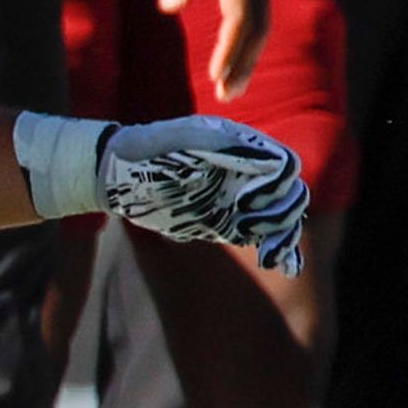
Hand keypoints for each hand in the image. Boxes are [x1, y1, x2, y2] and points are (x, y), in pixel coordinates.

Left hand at [99, 114, 308, 272]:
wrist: (118, 176)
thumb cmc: (148, 151)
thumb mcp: (184, 141)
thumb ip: (227, 147)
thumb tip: (274, 162)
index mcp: (242, 147)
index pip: (284, 165)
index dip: (275, 184)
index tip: (243, 199)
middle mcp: (246, 174)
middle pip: (288, 194)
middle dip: (282, 214)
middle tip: (251, 229)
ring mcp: (238, 201)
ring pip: (280, 218)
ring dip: (283, 236)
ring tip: (269, 257)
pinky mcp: (227, 224)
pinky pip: (262, 236)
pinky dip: (279, 251)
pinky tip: (286, 267)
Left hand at [160, 0, 269, 98]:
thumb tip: (170, 8)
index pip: (240, 18)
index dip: (230, 50)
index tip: (217, 76)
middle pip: (256, 28)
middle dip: (242, 63)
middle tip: (226, 94)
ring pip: (260, 21)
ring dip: (248, 54)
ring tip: (232, 83)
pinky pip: (258, 10)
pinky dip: (250, 36)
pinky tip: (238, 50)